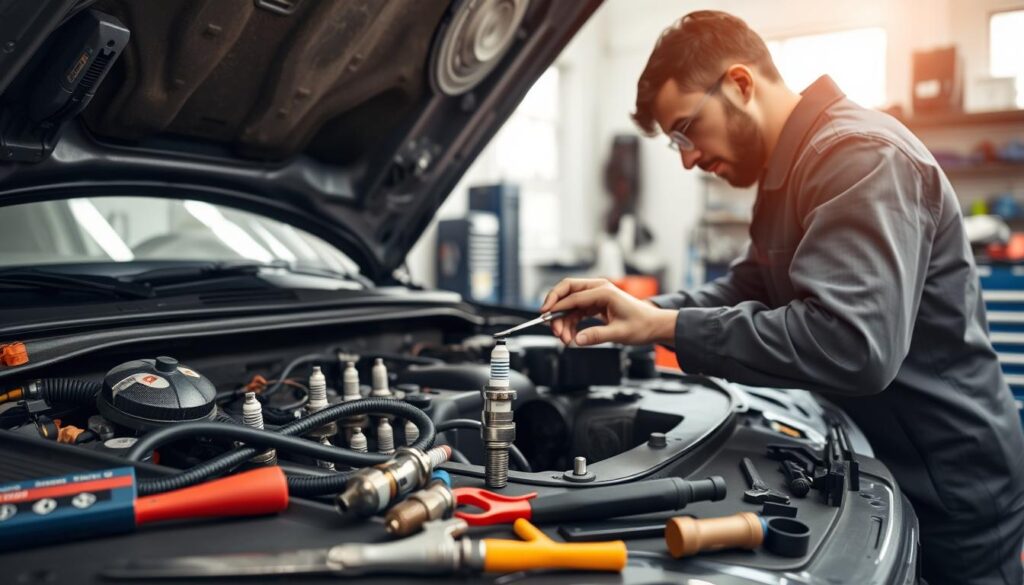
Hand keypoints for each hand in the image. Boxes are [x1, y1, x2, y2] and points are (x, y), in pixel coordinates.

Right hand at [540, 278, 676, 345]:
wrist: (654, 325)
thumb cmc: (642, 325)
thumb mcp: (620, 333)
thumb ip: (597, 336)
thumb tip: (578, 340)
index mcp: (604, 291)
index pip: (573, 295)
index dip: (556, 306)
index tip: (545, 317)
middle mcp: (597, 290)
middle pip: (566, 291)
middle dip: (555, 309)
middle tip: (552, 328)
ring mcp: (595, 296)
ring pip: (569, 304)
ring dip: (563, 321)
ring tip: (564, 339)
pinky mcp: (595, 305)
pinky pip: (576, 311)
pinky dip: (570, 323)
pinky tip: (571, 336)